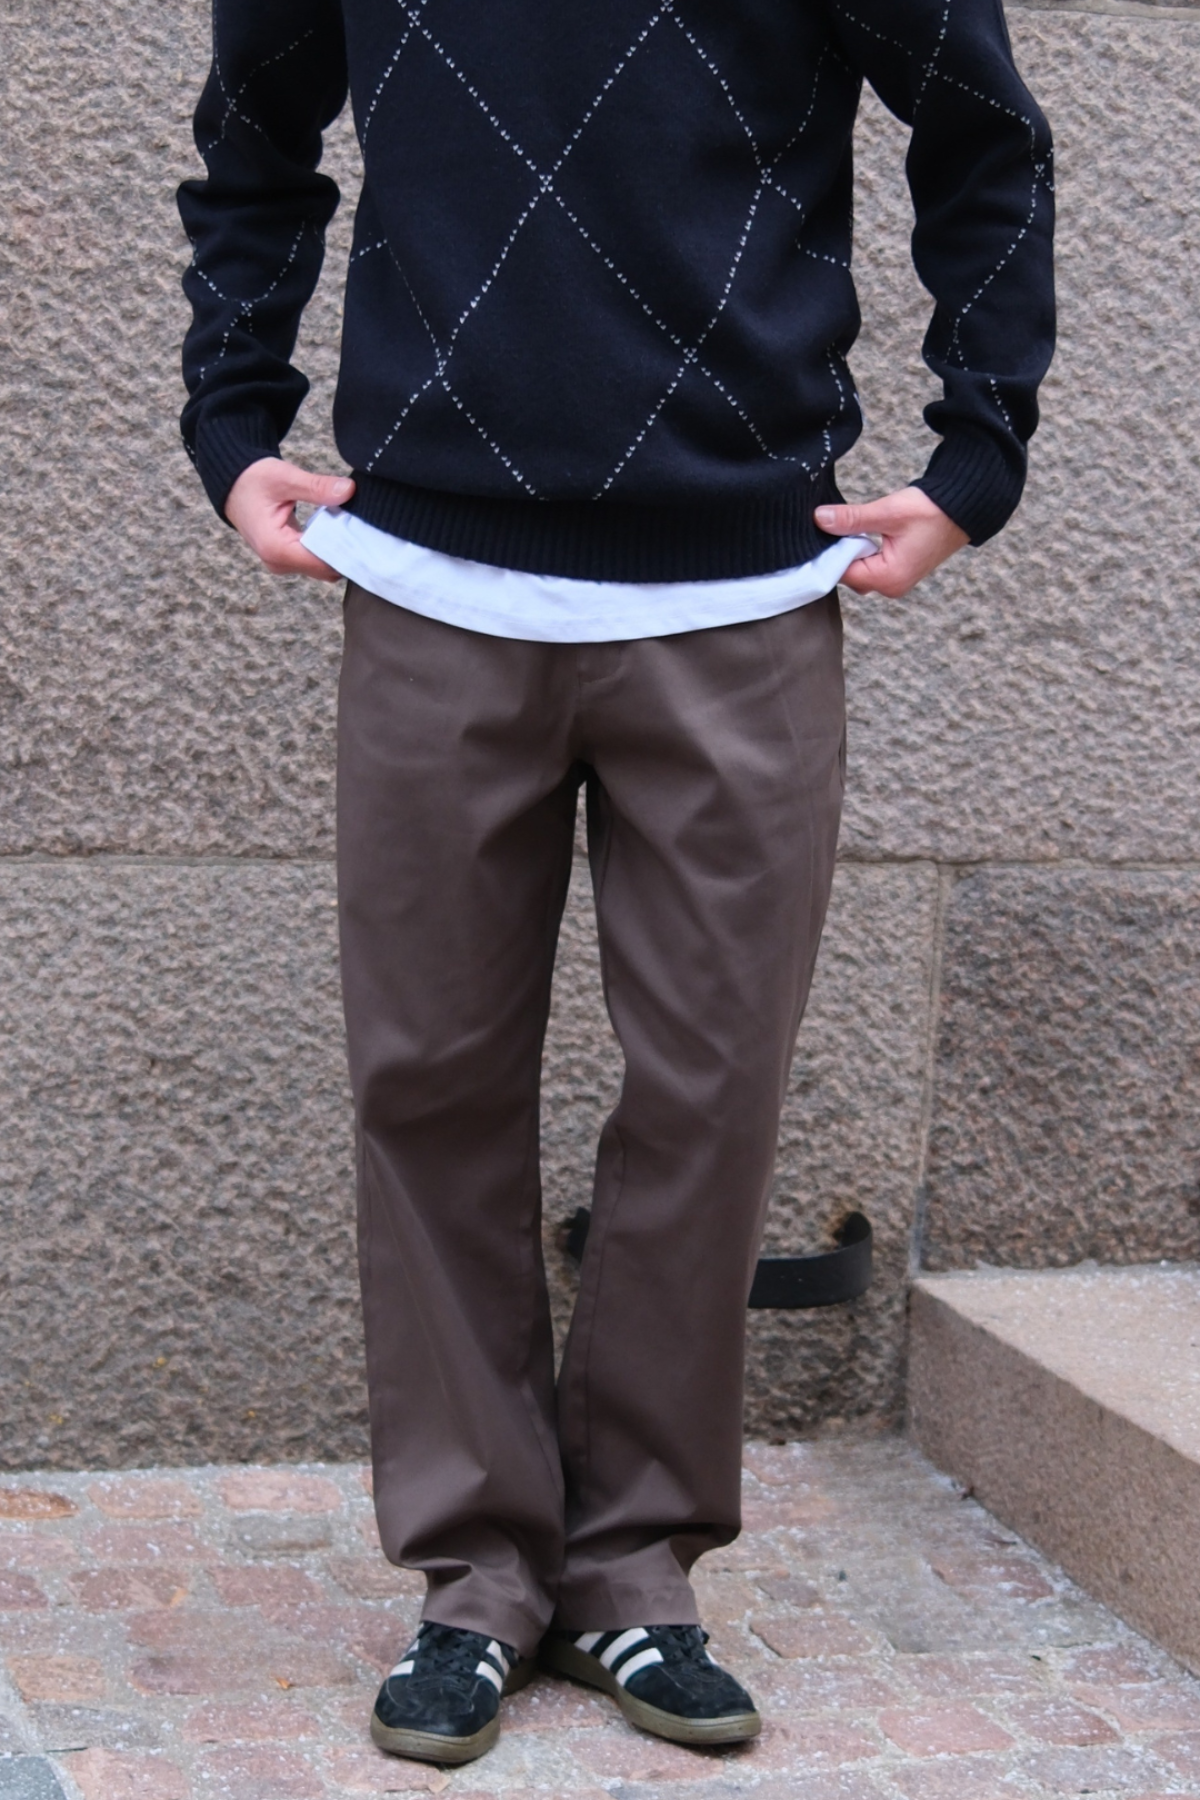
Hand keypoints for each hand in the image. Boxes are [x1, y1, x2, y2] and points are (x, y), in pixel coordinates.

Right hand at [225, 457, 354, 579]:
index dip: (346, 551)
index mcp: (276, 548)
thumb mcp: (285, 477)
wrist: (233, 484)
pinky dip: (328, 549)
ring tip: (350, 527)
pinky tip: (337, 530)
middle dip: (345, 552)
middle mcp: (278, 562)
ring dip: (338, 551)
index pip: (323, 563)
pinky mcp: (286, 559)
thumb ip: (317, 487)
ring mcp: (281, 564)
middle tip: (362, 528)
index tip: (365, 535)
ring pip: (322, 568)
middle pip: (325, 570)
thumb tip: (348, 490)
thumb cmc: (254, 480)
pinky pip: (315, 562)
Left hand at [814, 487, 968, 597]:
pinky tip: (859, 533)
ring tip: (848, 527)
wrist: (963, 508)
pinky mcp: (898, 572)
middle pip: (847, 575)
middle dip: (838, 552)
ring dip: (850, 550)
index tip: (821, 530)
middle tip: (832, 525)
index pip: (841, 573)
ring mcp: (895, 582)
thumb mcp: (887, 512)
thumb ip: (852, 519)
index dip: (828, 552)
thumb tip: (819, 519)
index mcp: (888, 579)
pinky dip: (861, 551)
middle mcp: (891, 587)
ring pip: (857, 570)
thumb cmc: (931, 511)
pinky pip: (869, 567)